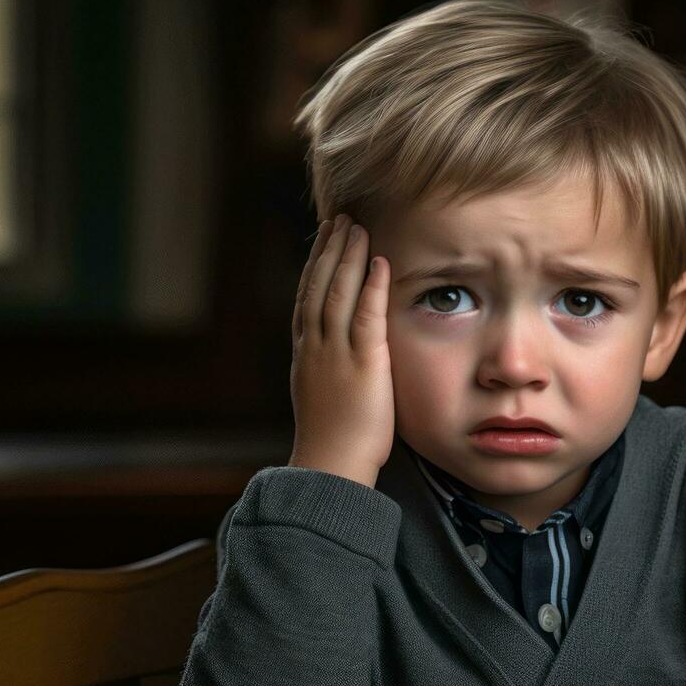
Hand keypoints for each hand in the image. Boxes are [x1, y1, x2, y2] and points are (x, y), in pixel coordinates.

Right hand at [288, 214, 395, 483]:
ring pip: (337, 292)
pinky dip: (372, 286)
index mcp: (305, 355)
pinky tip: (380, 262)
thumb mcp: (323, 397)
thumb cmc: (333, 443)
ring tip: (357, 228)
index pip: (307, 299)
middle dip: (330, 251)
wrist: (330, 465)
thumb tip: (340, 362)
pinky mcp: (363, 363)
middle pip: (318, 286)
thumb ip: (330, 372)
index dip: (316, 267)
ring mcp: (336, 353)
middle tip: (340, 220)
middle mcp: (315, 347)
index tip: (324, 241)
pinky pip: (366, 315)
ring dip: (349, 257)